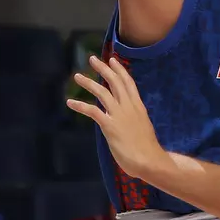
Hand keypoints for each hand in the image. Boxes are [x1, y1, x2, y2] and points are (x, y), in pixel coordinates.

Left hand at [67, 55, 166, 180]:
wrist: (149, 159)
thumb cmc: (147, 148)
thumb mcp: (143, 127)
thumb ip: (134, 120)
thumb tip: (128, 120)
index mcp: (138, 106)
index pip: (128, 83)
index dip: (119, 70)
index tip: (112, 60)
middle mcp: (128, 106)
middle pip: (114, 82)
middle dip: (103, 69)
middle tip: (92, 59)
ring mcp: (119, 115)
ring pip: (102, 92)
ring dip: (88, 83)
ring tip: (77, 76)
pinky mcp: (110, 126)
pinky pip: (93, 111)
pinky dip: (80, 105)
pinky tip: (70, 102)